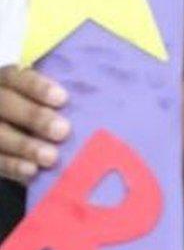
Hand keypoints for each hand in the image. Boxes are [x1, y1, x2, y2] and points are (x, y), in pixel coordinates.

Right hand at [0, 66, 69, 182]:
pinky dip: (12, 165)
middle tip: (63, 131)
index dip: (38, 87)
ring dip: (25, 146)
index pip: (19, 78)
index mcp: (8, 81)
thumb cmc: (46, 108)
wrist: (20, 131)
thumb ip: (63, 96)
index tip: (63, 99)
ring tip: (51, 157)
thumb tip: (107, 96)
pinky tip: (31, 171)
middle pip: (7, 105)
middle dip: (35, 117)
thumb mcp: (49, 96)